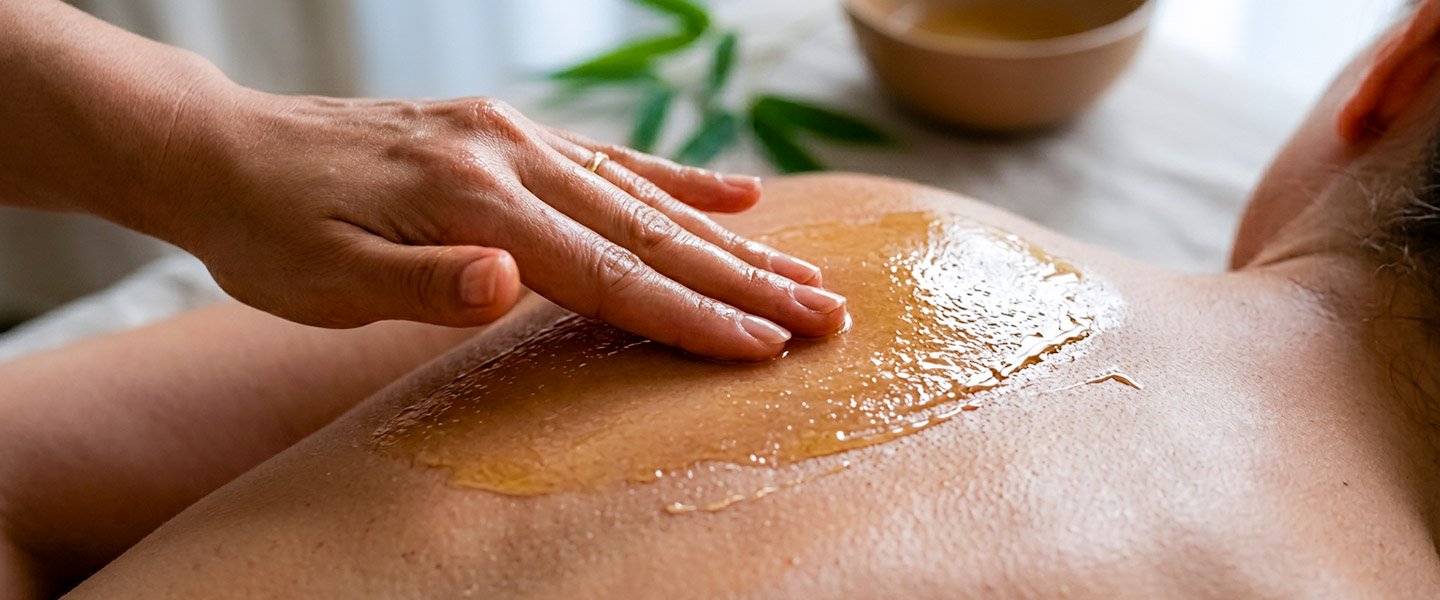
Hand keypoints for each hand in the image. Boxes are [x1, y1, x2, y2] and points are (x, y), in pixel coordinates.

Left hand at [155, 93, 848, 360]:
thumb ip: (418, 283)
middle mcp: (509, 155)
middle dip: (743, 281)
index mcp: (471, 200)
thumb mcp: (318, 276)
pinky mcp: (508, 132)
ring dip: (731, 239)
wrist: (224, 147)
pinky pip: (614, 156)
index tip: (765, 349)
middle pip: (648, 229)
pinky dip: (681, 177)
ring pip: (645, 191)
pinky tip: (738, 192)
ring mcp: (514, 136)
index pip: (604, 271)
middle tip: (826, 314)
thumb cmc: (268, 230)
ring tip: (803, 269)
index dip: (688, 315)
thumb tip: (508, 282)